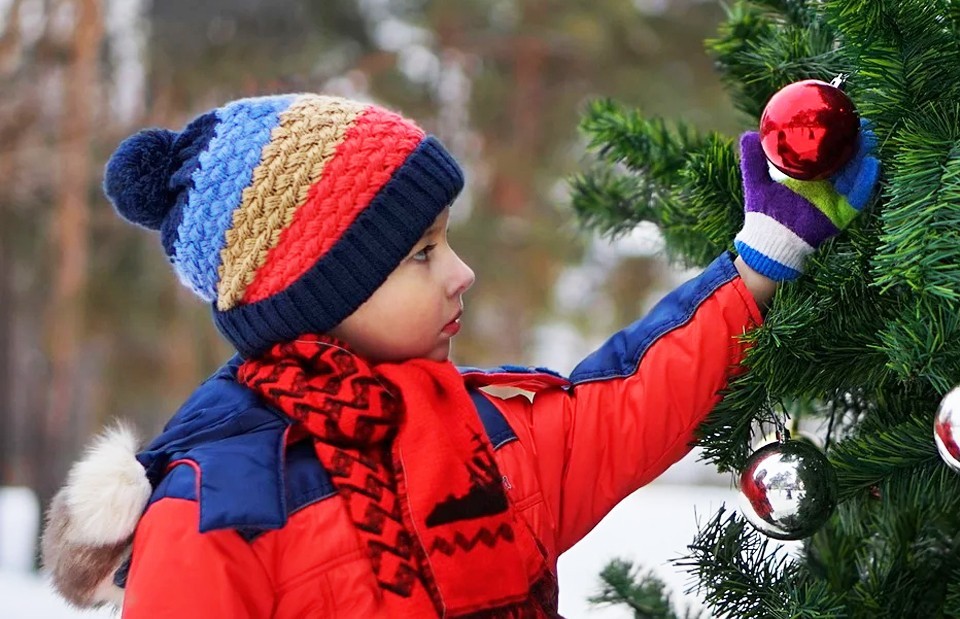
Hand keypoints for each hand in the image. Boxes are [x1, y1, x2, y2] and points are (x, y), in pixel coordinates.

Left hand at [734, 121, 880, 280]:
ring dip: (864, 156)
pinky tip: (872, 163)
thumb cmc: (762, 214)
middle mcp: (824, 186)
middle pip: (846, 161)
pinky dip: (865, 181)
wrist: (766, 242)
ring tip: (868, 137)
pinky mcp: (839, 214)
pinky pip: (858, 196)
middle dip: (856, 143)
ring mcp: (833, 200)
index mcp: (807, 177)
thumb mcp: (757, 181)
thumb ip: (753, 159)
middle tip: (863, 123)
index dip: (836, 137)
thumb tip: (750, 133)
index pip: (827, 154)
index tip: (842, 118)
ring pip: (855, 174)